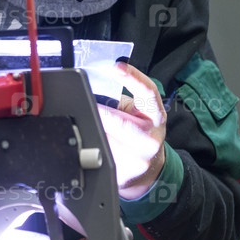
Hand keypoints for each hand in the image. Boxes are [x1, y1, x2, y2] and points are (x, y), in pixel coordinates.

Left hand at [97, 62, 166, 199]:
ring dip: (92, 132)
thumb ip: (118, 101)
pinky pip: (100, 156)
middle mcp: (151, 137)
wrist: (147, 167)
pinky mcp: (126, 173)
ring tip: (87, 127)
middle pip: (120, 122)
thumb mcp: (135, 113)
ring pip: (106, 141)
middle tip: (83, 104)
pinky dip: (91, 148)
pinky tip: (90, 146)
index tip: (116, 66)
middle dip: (99, 114)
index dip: (133, 77)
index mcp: (155, 115)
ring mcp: (139, 158)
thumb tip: (91, 85)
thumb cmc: (137, 132)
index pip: (148, 92)